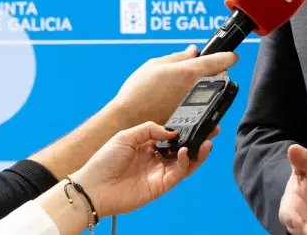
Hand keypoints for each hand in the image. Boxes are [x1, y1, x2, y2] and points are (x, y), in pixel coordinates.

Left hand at [71, 121, 218, 216]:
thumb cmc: (104, 161)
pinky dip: (185, 163)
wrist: (93, 186)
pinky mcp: (160, 186)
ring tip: (206, 142)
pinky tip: (184, 152)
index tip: (197, 121)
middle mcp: (156, 159)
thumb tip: (172, 131)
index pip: (172, 136)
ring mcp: (159, 173)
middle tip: (212, 131)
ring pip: (186, 162)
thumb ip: (150, 129)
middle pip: (183, 149)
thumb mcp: (126, 135)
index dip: (185, 130)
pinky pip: (178, 174)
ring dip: (197, 152)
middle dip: (198, 140)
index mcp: (147, 145)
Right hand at [109, 46, 237, 125]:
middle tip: (207, 71)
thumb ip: (178, 56)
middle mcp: (197, 89)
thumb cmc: (138, 91)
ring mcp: (198, 106)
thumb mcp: (155, 64)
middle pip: (223, 76)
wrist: (129, 119)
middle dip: (219, 71)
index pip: (221, 60)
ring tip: (198, 86)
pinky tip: (195, 101)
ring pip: (217, 94)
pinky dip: (206, 103)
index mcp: (190, 71)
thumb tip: (194, 51)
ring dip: (214, 88)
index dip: (229, 56)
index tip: (232, 56)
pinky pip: (208, 109)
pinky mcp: (194, 120)